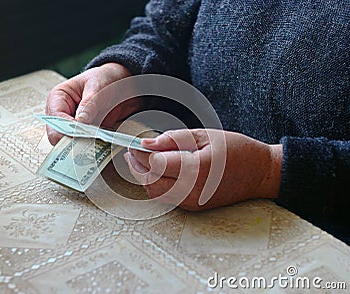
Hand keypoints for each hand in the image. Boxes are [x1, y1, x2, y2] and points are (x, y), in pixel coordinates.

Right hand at [46, 63, 136, 144]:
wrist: (123, 84)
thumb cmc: (106, 79)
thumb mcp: (97, 87)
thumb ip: (88, 104)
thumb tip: (79, 123)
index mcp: (58, 99)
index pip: (55, 120)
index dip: (66, 129)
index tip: (82, 134)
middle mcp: (62, 114)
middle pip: (58, 136)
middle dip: (72, 142)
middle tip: (89, 146)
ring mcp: (74, 126)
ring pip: (71, 144)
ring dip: (83, 147)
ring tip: (96, 148)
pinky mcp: (86, 135)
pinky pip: (85, 146)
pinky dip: (92, 149)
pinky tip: (101, 149)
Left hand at [124, 129, 281, 210]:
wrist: (260, 174)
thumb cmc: (237, 150)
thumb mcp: (205, 136)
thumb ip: (173, 139)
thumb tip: (147, 143)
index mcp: (196, 170)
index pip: (155, 164)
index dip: (140, 153)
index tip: (133, 143)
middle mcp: (191, 191)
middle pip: (150, 183)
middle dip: (136, 167)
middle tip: (131, 153)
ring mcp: (192, 202)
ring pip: (155, 193)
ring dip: (144, 177)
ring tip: (142, 160)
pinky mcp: (192, 206)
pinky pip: (166, 197)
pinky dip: (156, 184)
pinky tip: (157, 171)